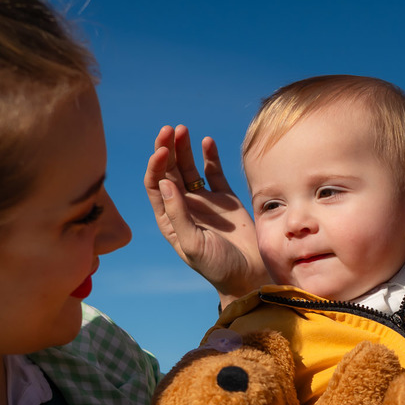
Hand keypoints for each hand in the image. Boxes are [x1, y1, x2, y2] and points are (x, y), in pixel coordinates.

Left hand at [145, 124, 270, 307]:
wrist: (249, 275)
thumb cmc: (218, 266)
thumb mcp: (193, 244)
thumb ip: (178, 214)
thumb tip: (165, 182)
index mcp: (170, 219)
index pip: (156, 185)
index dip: (156, 166)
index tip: (163, 150)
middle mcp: (184, 207)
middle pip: (169, 172)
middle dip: (167, 150)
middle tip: (169, 129)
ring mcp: (204, 201)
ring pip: (189, 169)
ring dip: (184, 149)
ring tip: (183, 129)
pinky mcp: (225, 199)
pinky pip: (214, 173)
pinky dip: (210, 157)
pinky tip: (206, 142)